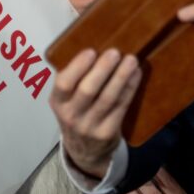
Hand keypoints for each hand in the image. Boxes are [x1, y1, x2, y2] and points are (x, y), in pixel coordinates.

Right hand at [50, 48, 141, 177]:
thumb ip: (74, 78)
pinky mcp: (107, 132)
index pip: (63, 84)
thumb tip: (94, 42)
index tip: (91, 51)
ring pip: (108, 98)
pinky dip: (130, 89)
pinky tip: (136, 74)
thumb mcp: (65, 100)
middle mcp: (71, 115)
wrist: (84, 151)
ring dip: (121, 77)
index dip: (77, 67)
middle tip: (115, 52)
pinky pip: (121, 107)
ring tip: (131, 60)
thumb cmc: (77, 113)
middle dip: (102, 69)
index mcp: (58, 102)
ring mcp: (90, 126)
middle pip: (88, 90)